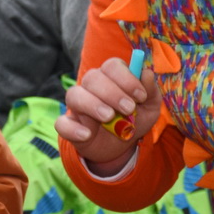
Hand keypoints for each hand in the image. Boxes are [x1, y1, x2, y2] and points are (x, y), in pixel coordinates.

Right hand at [57, 57, 162, 171]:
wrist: (122, 147)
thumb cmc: (134, 120)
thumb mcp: (150, 108)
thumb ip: (151, 91)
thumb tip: (146, 73)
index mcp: (111, 78)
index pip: (112, 66)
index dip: (126, 77)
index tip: (141, 95)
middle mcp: (92, 88)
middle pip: (93, 78)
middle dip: (112, 92)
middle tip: (129, 109)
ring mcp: (78, 106)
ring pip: (74, 95)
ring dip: (92, 104)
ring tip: (109, 117)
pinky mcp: (70, 126)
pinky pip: (62, 123)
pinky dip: (72, 128)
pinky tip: (87, 134)